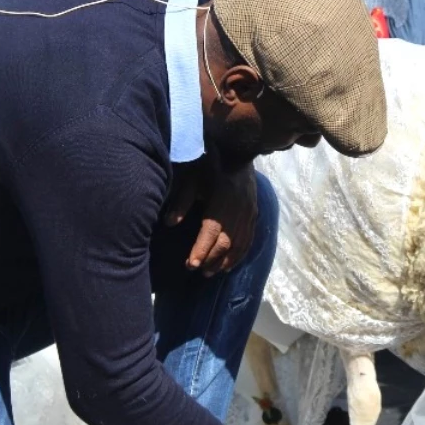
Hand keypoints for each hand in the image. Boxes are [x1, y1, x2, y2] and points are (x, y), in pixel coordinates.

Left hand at [166, 156, 256, 275]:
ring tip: (211, 273)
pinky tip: (229, 264)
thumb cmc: (210, 165)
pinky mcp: (254, 215)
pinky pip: (249, 240)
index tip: (191, 265)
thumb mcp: (192, 178)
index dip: (202, 250)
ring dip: (225, 261)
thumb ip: (182, 201)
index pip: (212, 232)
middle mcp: (238, 211)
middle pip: (226, 242)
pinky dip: (239, 255)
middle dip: (211, 259)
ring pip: (239, 244)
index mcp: (222, 202)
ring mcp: (249, 214)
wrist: (238, 152)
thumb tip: (171, 223)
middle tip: (198, 270)